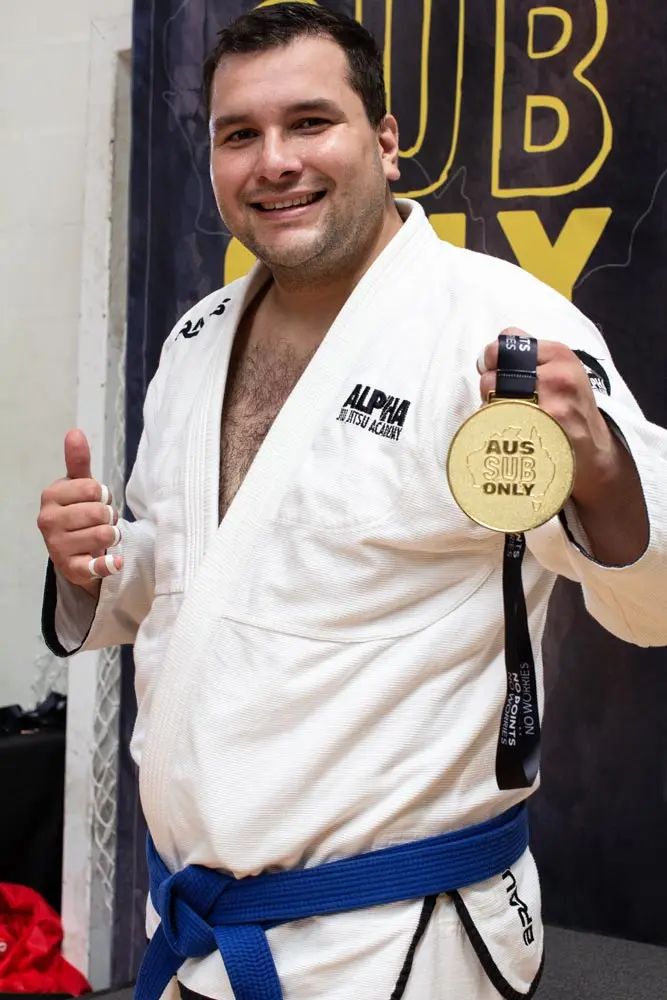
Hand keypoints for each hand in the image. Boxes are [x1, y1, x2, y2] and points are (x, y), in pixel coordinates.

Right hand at [38, 430, 123, 592]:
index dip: (103, 495)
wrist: (73, 550)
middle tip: (102, 520)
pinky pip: (95, 566)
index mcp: (50, 496)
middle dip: (109, 515)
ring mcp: (57, 547)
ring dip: (112, 535)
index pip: (93, 489)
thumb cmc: (78, 512)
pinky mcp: (71, 568)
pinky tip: (116, 561)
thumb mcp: (79, 485)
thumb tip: (74, 432)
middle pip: (100, 512)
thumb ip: (78, 461)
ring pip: (103, 534)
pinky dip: (109, 564)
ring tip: (104, 536)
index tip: (96, 500)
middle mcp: (48, 521)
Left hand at [478, 329, 621, 507]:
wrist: (595, 450)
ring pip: (492, 399)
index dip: (492, 358)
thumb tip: (486, 356)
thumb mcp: (560, 371)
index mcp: (560, 355)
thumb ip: (528, 357)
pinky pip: (499, 423)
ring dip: (489, 409)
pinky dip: (494, 427)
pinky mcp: (543, 431)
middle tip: (503, 398)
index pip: (507, 342)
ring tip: (508, 417)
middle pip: (494, 374)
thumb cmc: (570, 407)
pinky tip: (509, 432)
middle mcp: (557, 376)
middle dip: (489, 387)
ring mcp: (551, 405)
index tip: (496, 370)